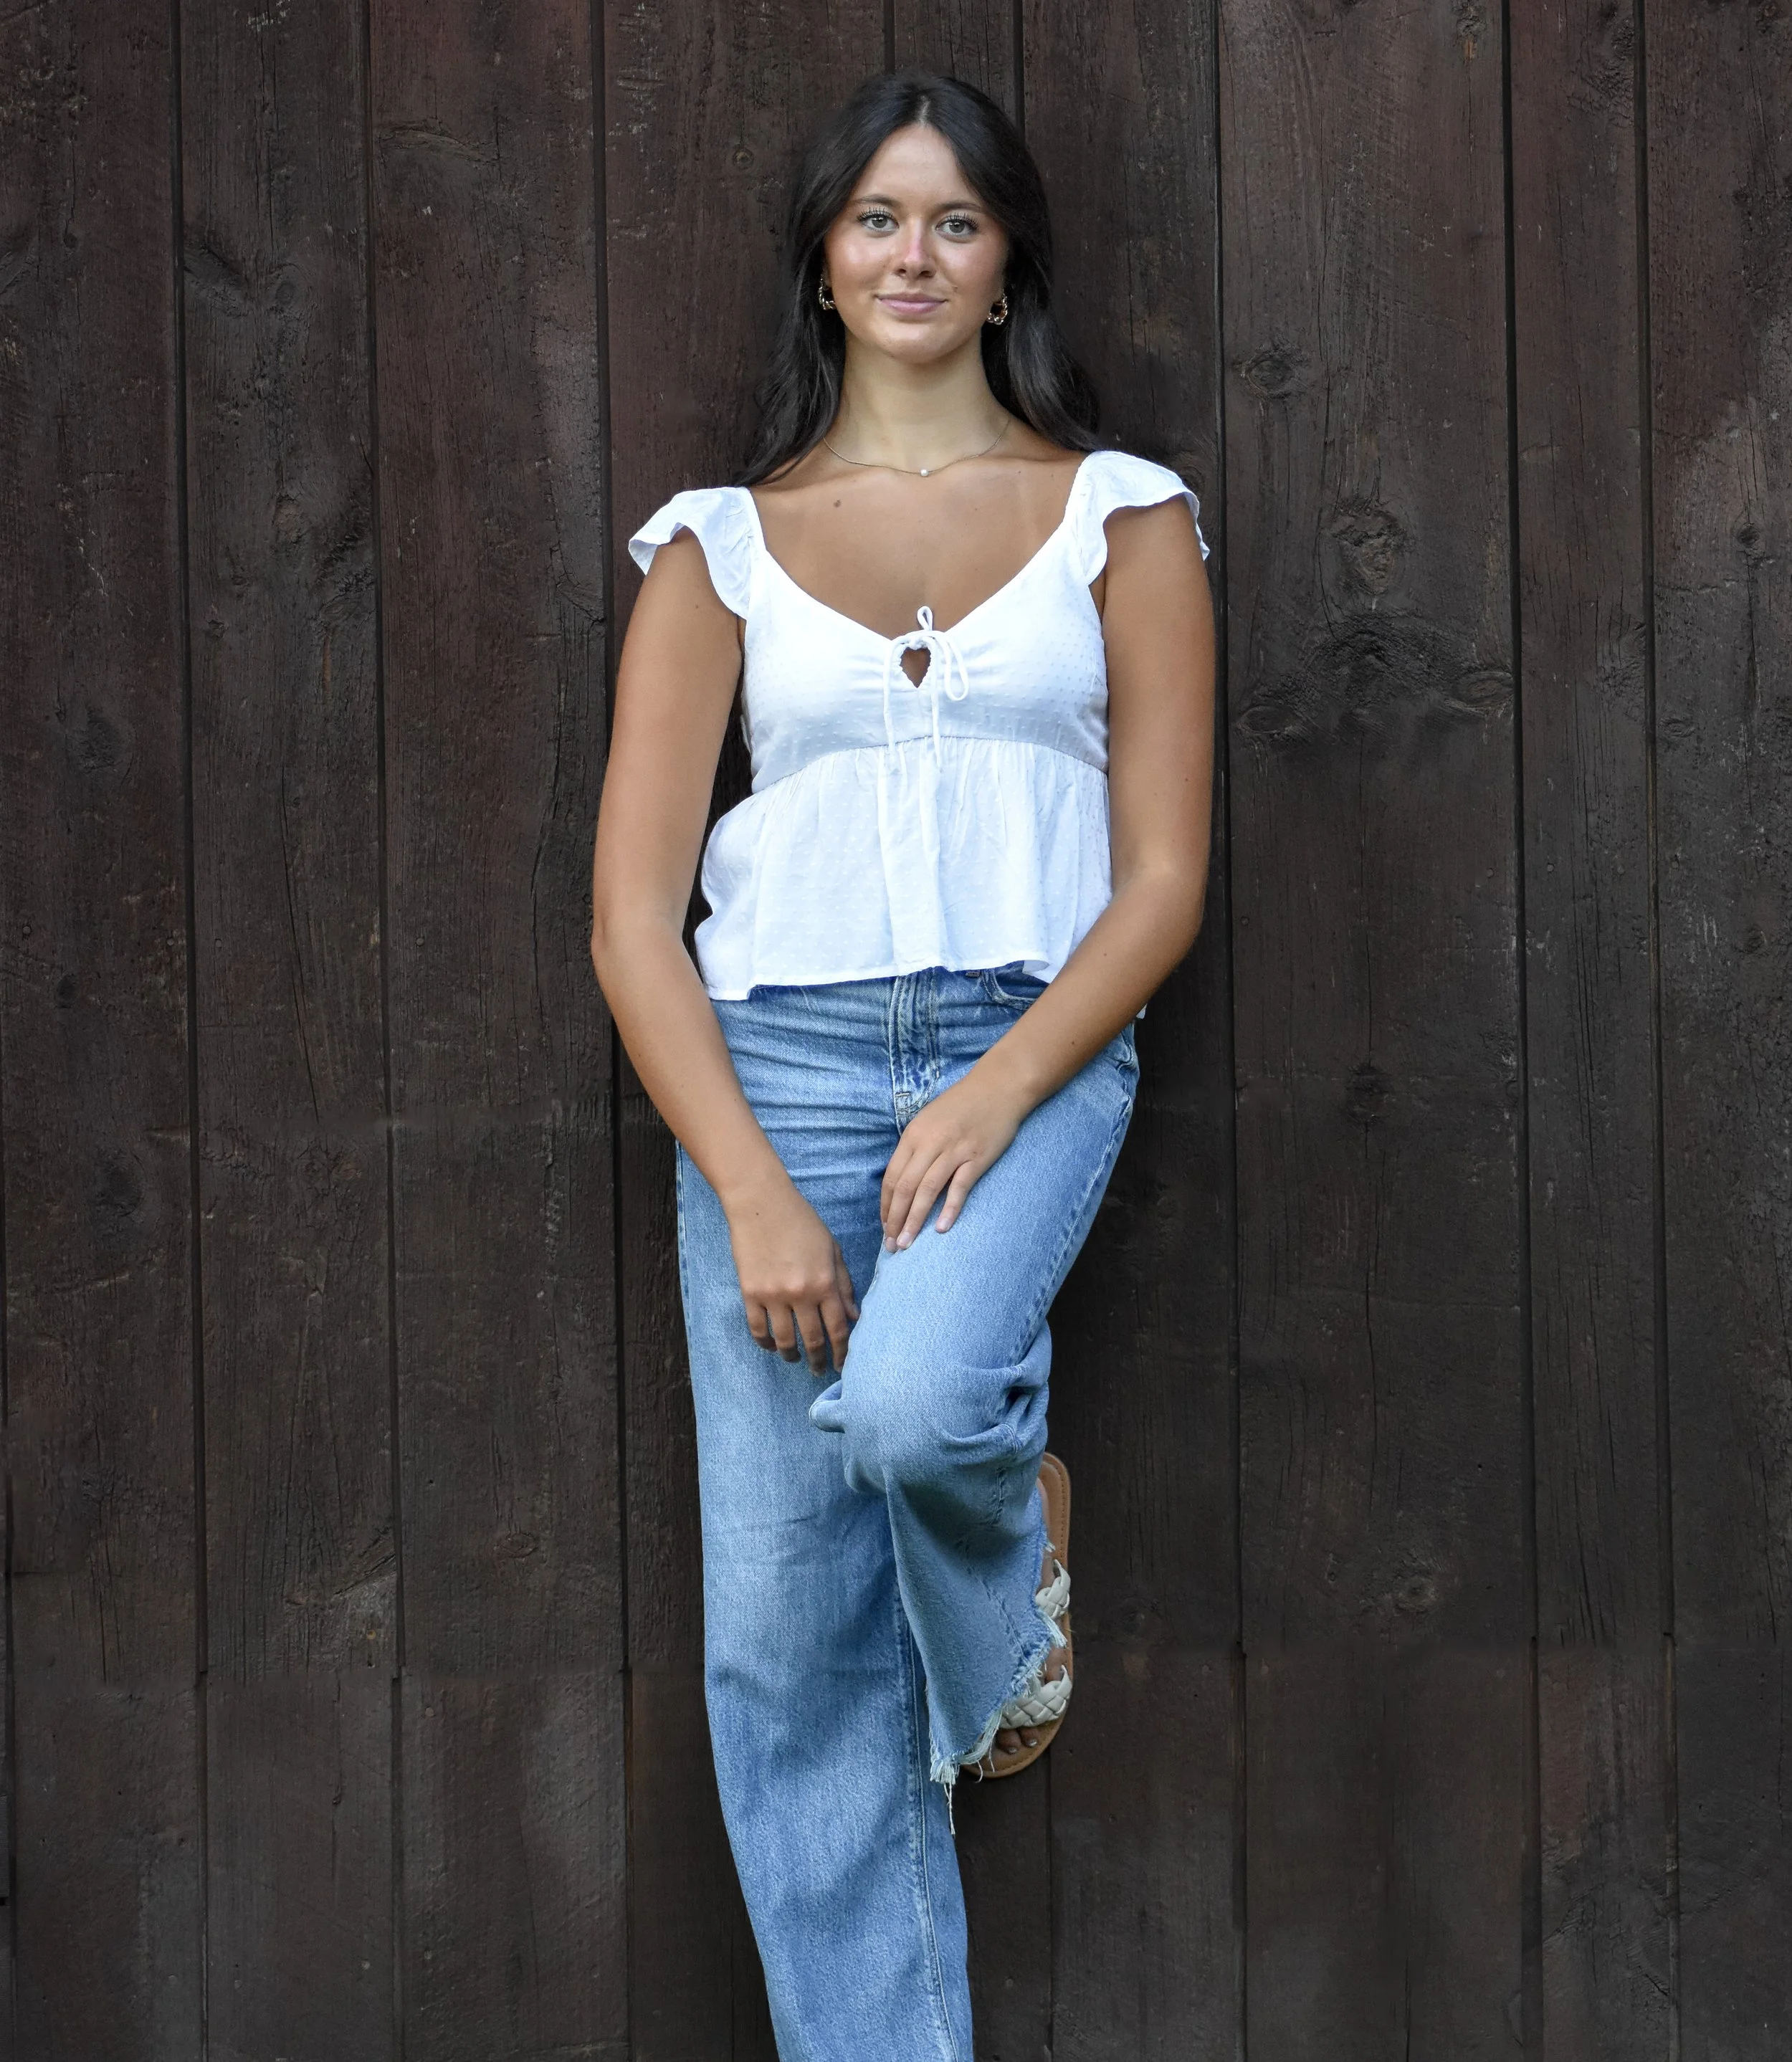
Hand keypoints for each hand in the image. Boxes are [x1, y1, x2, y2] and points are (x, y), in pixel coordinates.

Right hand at [724, 1173, 858, 1372]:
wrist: (761, 1203)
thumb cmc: (802, 1222)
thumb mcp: (832, 1249)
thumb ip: (844, 1284)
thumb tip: (855, 1317)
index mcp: (825, 1282)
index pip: (839, 1328)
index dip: (843, 1351)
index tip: (843, 1364)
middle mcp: (801, 1293)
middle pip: (813, 1340)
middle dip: (818, 1360)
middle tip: (819, 1370)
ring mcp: (773, 1295)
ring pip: (784, 1340)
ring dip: (792, 1355)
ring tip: (795, 1359)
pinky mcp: (750, 1293)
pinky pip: (758, 1329)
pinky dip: (765, 1343)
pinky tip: (772, 1346)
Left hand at [880, 1068, 1029, 1250]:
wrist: (999, 1086)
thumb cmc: (962, 1105)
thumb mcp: (929, 1120)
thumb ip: (915, 1148)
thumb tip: (902, 1182)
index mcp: (914, 1134)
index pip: (892, 1177)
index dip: (886, 1206)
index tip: (885, 1227)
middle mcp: (930, 1143)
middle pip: (905, 1187)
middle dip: (895, 1220)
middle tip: (892, 1246)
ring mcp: (954, 1150)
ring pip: (927, 1190)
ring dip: (914, 1220)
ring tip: (907, 1244)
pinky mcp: (977, 1157)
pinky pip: (959, 1187)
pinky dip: (949, 1209)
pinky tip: (941, 1229)